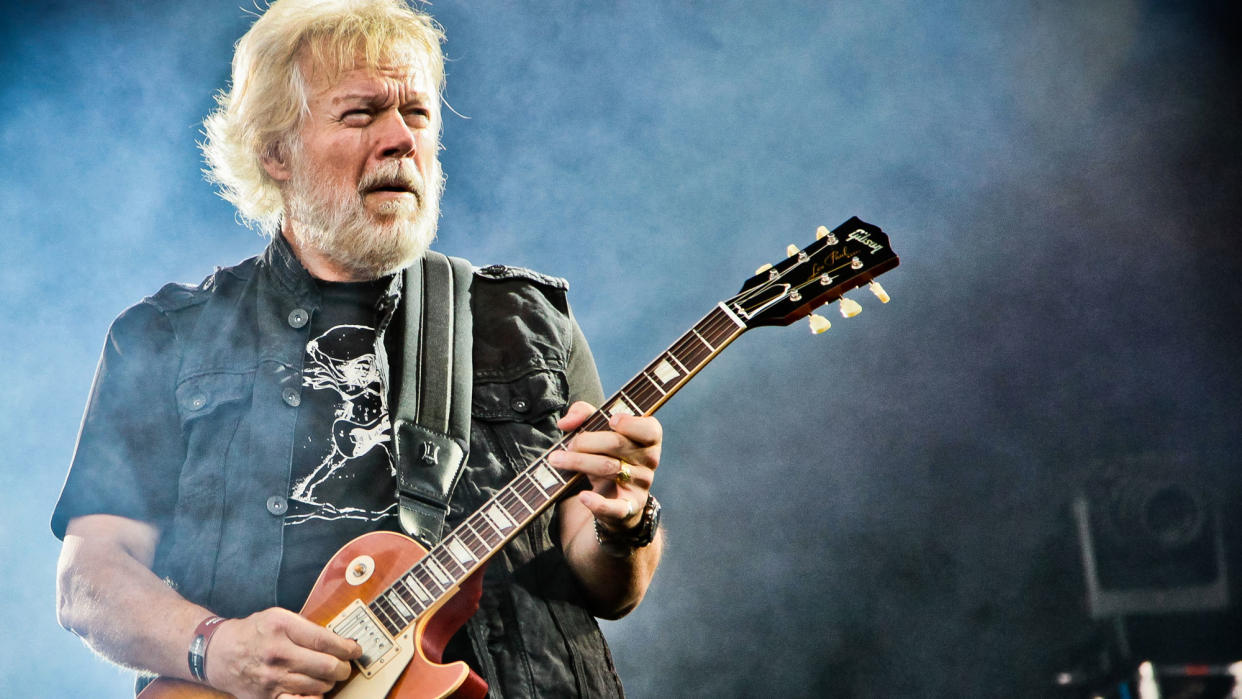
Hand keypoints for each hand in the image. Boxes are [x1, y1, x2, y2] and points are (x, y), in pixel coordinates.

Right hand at [206, 607, 361, 698]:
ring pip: (318, 686)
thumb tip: (338, 641)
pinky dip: (313, 697)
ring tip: (328, 675)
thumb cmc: (253, 632)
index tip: (354, 649)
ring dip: (330, 682)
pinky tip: (315, 690)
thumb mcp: (278, 616)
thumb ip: (306, 627)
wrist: (219, 653)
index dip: (347, 647)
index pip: (325, 641)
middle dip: (343, 668)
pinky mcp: (268, 696)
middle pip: (326, 666)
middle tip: (344, 665)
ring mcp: (273, 677)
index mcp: (282, 627)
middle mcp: (278, 653)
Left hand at [550, 401, 661, 531]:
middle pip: (617, 444)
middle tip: (568, 444)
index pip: (649, 429)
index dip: (630, 423)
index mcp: (649, 438)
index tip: (610, 420)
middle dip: (586, 441)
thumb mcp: (598, 428)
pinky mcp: (629, 508)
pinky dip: (598, 503)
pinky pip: (616, 508)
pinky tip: (583, 497)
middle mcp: (650, 461)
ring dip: (578, 462)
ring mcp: (641, 485)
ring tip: (556, 459)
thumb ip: (583, 414)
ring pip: (609, 468)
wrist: (614, 494)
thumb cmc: (606, 452)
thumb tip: (565, 422)